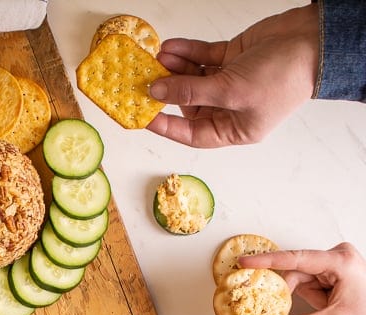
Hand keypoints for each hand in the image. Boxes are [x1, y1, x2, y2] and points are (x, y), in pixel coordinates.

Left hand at [146, 4, 318, 146]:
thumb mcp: (231, 90)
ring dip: (174, 68)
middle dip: (166, 90)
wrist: (313, 40)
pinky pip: (201, 58)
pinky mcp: (231, 58)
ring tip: (157, 58)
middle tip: (144, 80)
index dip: (166, 126)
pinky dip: (186, 52)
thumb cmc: (284, 76)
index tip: (142, 117)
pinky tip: (170, 48)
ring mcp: (229, 82)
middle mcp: (230, 108)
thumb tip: (157, 91)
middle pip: (188, 103)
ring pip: (192, 78)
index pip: (191, 134)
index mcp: (235, 129)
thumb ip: (191, 91)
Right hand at [238, 242, 365, 314]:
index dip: (267, 261)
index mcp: (340, 262)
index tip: (246, 262)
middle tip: (289, 306)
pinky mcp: (333, 270)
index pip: (296, 259)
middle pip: (297, 272)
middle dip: (295, 293)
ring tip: (327, 308)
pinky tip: (325, 304)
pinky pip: (309, 281)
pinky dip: (311, 296)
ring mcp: (335, 263)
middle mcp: (337, 256)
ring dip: (307, 297)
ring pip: (301, 278)